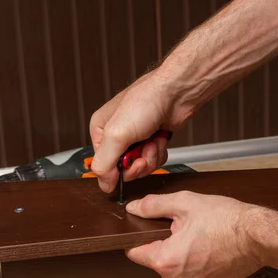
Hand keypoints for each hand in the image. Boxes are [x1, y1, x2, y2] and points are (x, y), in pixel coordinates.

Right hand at [90, 69, 194, 192]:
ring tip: (152, 139)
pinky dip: (159, 152)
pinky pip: (153, 159)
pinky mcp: (152, 140)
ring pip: (140, 166)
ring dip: (150, 156)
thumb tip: (103, 184)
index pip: (102, 165)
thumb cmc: (146, 101)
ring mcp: (135, 138)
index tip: (127, 166)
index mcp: (100, 131)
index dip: (117, 170)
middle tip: (143, 151)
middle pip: (123, 168)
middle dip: (137, 163)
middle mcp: (116, 135)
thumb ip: (104, 163)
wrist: (176, 93)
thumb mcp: (116, 135)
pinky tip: (159, 138)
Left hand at [125, 191, 263, 277]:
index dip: (140, 237)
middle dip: (166, 245)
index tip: (150, 229)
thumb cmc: (227, 221)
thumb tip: (135, 208)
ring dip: (181, 256)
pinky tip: (209, 251)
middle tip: (185, 229)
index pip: (134, 252)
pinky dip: (196, 266)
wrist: (258, 236)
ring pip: (174, 270)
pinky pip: (191, 277)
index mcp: (166, 262)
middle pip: (156, 261)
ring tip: (200, 239)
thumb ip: (153, 205)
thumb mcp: (185, 203)